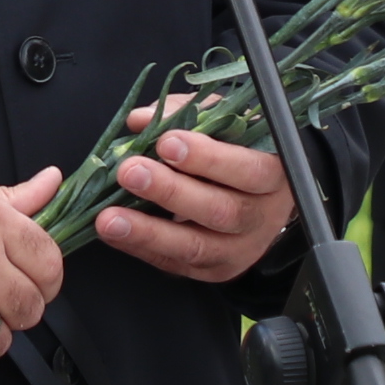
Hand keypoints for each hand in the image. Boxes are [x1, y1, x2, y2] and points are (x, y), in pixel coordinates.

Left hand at [95, 96, 297, 283]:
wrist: (261, 196)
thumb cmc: (240, 150)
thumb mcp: (224, 122)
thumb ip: (185, 114)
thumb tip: (141, 120)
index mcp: (274, 174)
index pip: (248, 170)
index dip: (208, 158)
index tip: (167, 143)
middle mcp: (262, 217)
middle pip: (221, 211)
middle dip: (171, 192)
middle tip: (131, 172)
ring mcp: (240, 249)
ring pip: (197, 247)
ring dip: (149, 231)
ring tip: (110, 217)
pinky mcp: (215, 269)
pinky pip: (178, 264)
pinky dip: (142, 248)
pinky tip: (116, 232)